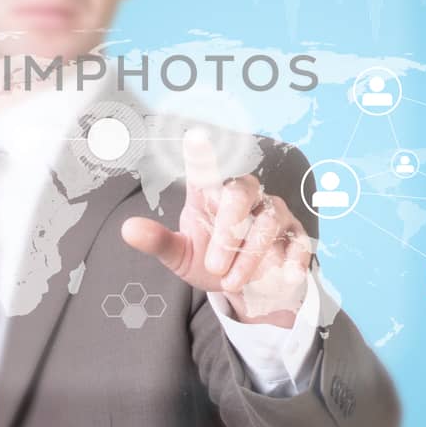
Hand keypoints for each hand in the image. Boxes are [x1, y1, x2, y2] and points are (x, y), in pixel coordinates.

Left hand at [120, 129, 313, 326]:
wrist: (247, 289)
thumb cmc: (212, 262)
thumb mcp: (182, 256)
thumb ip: (158, 242)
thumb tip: (127, 229)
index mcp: (211, 196)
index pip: (206, 171)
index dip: (202, 155)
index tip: (195, 137)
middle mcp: (244, 197)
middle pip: (240, 193)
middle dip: (228, 231)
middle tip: (214, 267)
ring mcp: (273, 214)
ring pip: (268, 221)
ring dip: (250, 255)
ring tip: (231, 283)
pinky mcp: (295, 237)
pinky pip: (298, 241)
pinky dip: (291, 260)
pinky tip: (282, 278)